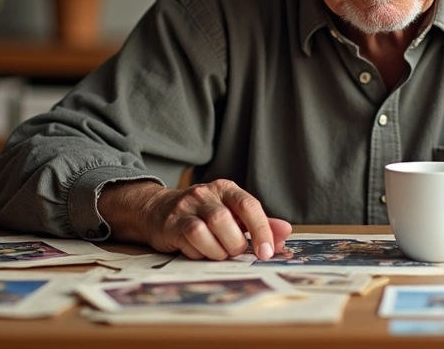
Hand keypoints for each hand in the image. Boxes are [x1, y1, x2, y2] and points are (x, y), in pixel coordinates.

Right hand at [99, 179, 291, 260]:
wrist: (158, 210)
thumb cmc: (203, 215)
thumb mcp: (232, 215)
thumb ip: (259, 223)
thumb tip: (285, 231)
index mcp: (227, 189)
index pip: (249, 205)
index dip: (261, 230)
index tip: (267, 252)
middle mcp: (207, 193)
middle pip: (227, 219)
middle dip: (236, 244)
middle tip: (235, 252)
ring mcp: (187, 206)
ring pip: (208, 229)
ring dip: (219, 250)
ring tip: (220, 253)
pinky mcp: (172, 222)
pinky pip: (191, 238)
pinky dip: (202, 251)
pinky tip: (202, 252)